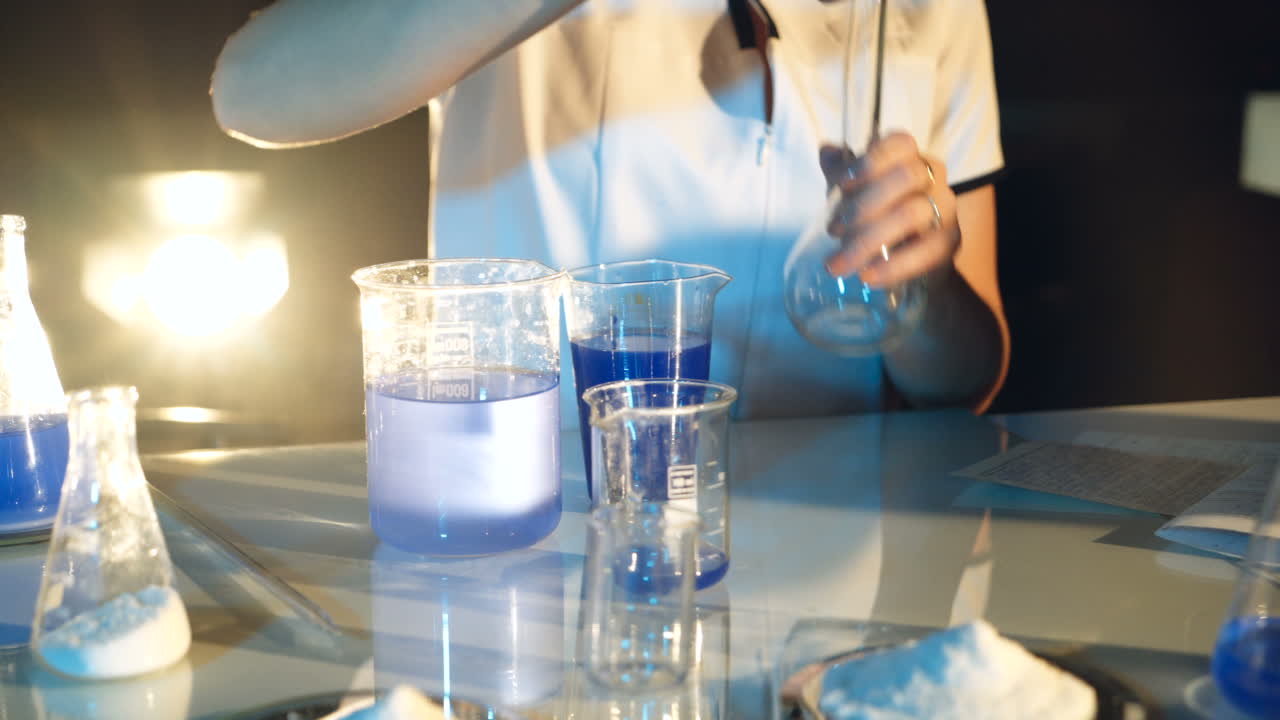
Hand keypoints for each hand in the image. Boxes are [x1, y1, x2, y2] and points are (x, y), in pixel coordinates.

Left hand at [818, 132, 959, 286]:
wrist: (907, 259)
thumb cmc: (877, 215)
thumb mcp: (854, 193)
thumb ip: (841, 173)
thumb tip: (826, 151)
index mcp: (910, 157)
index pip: (901, 143)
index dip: (870, 161)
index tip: (841, 186)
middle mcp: (933, 178)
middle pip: (907, 176)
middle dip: (863, 204)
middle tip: (833, 231)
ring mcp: (946, 209)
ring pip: (913, 214)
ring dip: (869, 239)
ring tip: (840, 262)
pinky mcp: (950, 242)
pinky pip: (926, 252)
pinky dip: (893, 266)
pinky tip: (868, 276)